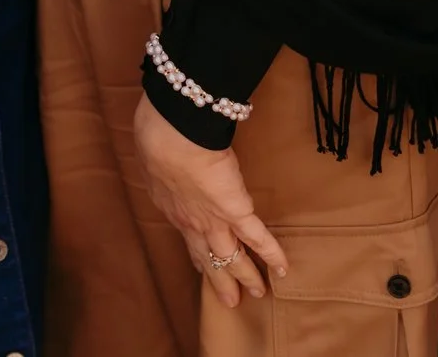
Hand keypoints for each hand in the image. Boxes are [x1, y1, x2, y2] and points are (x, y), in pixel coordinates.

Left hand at [134, 94, 287, 308]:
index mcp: (173, 209)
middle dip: (221, 281)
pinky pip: (257, 237)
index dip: (198, 256)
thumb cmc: (156, 138)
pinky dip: (272, 254)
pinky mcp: (236, 211)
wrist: (170, 138)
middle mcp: (192, 224)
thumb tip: (165, 163)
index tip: (202, 268)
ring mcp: (214, 221)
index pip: (188, 240)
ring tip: (258, 293)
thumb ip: (163, 168)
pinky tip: (283, 268)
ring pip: (233, 258)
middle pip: (209, 260)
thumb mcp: (154, 158)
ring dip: (247, 277)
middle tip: (230, 300)